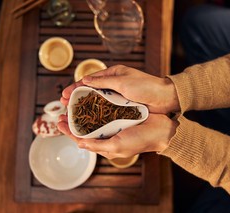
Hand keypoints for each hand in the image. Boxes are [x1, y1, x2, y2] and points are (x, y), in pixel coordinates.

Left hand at [57, 113, 178, 158]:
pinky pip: (105, 108)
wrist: (161, 130)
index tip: (59, 123)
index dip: (69, 132)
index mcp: (106, 145)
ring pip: (93, 116)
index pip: (82, 139)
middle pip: (85, 127)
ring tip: (73, 102)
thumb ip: (98, 145)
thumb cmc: (140, 141)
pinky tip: (90, 97)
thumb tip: (79, 144)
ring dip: (82, 110)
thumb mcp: (117, 147)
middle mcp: (108, 135)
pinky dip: (96, 104)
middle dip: (73, 119)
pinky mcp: (121, 113)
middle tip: (63, 110)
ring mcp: (114, 124)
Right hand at [60, 65, 179, 113]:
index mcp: (114, 74)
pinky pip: (107, 110)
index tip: (64, 94)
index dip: (75, 87)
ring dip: (85, 108)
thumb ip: (104, 81)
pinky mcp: (124, 106)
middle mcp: (114, 84)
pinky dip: (97, 114)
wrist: (165, 99)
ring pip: (98, 102)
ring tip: (73, 115)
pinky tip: (89, 121)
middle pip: (91, 91)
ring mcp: (119, 96)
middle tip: (64, 107)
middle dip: (77, 99)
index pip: (89, 80)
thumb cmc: (147, 87)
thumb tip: (85, 80)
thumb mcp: (123, 82)